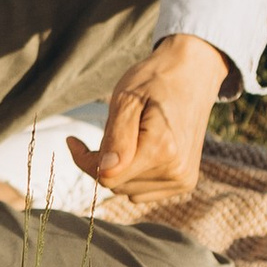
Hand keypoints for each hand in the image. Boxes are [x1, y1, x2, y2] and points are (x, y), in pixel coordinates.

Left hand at [69, 37, 230, 207]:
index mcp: (162, 148)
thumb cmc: (154, 81)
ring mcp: (182, 178)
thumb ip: (116, 137)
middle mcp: (176, 169)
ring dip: (119, 168)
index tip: (73, 140)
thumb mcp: (126, 98)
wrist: (193, 75)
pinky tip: (142, 150)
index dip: (85, 160)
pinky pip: (143, 191)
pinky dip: (134, 174)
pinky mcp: (184, 181)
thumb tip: (105, 172)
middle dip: (103, 161)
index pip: (107, 176)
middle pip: (116, 184)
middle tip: (108, 130)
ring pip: (128, 189)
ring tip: (131, 136)